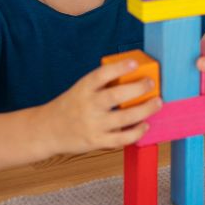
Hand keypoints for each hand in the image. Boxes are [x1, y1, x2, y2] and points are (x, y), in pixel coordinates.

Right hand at [33, 60, 161, 155]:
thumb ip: (102, 85)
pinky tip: (145, 125)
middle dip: (138, 88)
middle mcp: (88, 105)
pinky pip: (122, 138)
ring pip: (124, 117)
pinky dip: (137, 132)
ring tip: (157, 103)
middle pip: (116, 95)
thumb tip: (135, 76)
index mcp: (83, 88)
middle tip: (151, 83)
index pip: (102, 74)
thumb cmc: (70, 106)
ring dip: (145, 110)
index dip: (119, 68)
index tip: (134, 63)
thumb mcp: (81, 89)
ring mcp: (93, 125)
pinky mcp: (97, 141)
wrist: (47, 130)